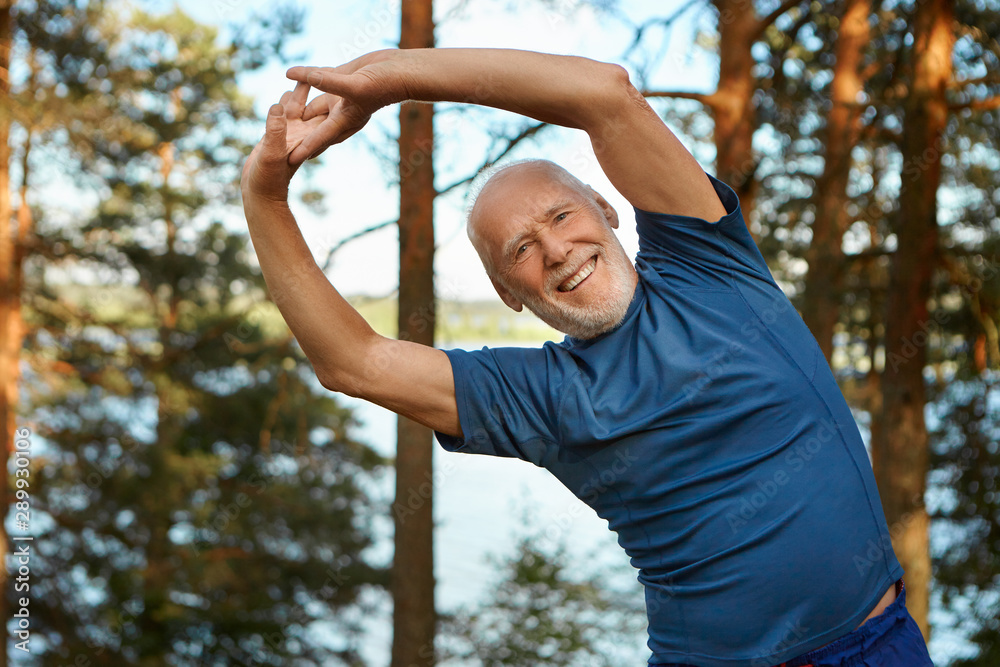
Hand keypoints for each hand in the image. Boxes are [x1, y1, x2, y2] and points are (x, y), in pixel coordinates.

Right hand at [241, 82, 325, 203]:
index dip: (328, 94)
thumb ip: (275, 131)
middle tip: (327, 66)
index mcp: (306, 137)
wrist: (260, 195)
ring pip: (298, 108)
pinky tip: (286, 93)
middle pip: (314, 105)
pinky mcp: (278, 137)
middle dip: (319, 88)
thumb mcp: (271, 152)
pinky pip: (284, 115)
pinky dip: (285, 103)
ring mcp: (291, 136)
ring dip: (302, 92)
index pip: (321, 110)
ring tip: (307, 72)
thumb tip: (278, 108)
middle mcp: (302, 135)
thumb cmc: (267, 179)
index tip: (334, 75)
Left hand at [285, 50, 411, 163]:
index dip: (304, 148)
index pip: (319, 138)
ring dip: (298, 105)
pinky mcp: (342, 79)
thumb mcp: (354, 85)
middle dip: (298, 135)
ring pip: (314, 102)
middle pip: (313, 126)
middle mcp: (340, 111)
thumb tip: (294, 74)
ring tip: (280, 112)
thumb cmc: (385, 83)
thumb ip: (326, 81)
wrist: (401, 70)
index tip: (287, 160)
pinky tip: (293, 73)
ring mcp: (340, 96)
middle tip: (278, 146)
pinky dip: (307, 77)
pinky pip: (319, 80)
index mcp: (345, 119)